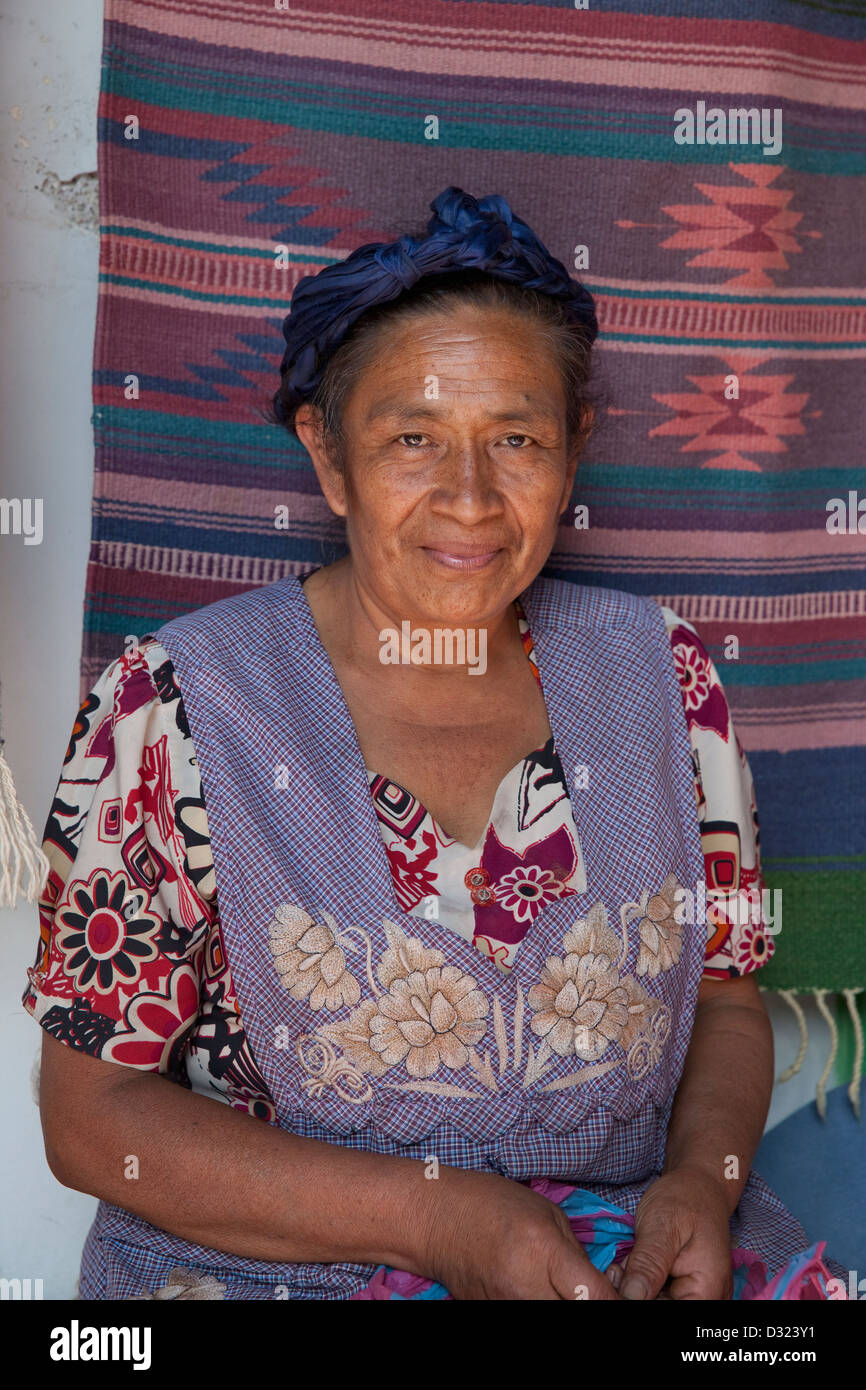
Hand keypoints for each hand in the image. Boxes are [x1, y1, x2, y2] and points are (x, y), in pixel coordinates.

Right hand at [418, 1169, 621, 1300]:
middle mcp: (525, 1287)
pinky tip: (542, 1290)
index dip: (616, 1300)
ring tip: (567, 1288)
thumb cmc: (491, 1203)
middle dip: (593, 1304)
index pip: (594, 1297)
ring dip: (568, 1305)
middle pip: (576, 1312)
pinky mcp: (492, 1315)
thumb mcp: (546, 1214)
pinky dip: (543, 1304)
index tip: (626, 1296)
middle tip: (599, 1292)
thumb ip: (576, 1255)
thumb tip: (603, 1287)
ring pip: (554, 1317)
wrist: (435, 1218)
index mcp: (543, 1251)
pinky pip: (531, 1316)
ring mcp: (506, 1307)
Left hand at [616, 1165, 732, 1299]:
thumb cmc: (684, 1199)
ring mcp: (697, 1295)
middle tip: (617, 1270)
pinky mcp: (684, 1289)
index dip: (640, 1299)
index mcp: (707, 1290)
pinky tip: (631, 1267)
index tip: (619, 1280)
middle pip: (663, 1308)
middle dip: (635, 1293)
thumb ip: (649, 1264)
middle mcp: (707, 1298)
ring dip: (635, 1289)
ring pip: (657, 1302)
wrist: (697, 1185)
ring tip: (624, 1265)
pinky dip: (641, 1284)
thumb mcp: (662, 1226)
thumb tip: (630, 1297)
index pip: (670, 1312)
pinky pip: (659, 1295)